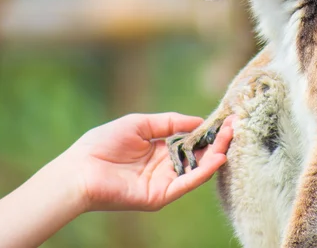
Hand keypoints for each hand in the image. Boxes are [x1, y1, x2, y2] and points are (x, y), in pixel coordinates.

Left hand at [64, 113, 233, 211]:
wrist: (80, 169)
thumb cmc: (103, 143)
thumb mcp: (140, 123)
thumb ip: (169, 122)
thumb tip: (198, 120)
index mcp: (158, 148)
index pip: (190, 139)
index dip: (207, 130)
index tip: (226, 119)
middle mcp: (164, 166)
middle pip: (197, 154)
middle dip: (217, 142)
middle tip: (236, 128)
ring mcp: (163, 182)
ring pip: (195, 170)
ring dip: (214, 156)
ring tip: (231, 141)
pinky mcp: (159, 196)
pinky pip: (185, 184)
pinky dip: (202, 173)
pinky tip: (216, 159)